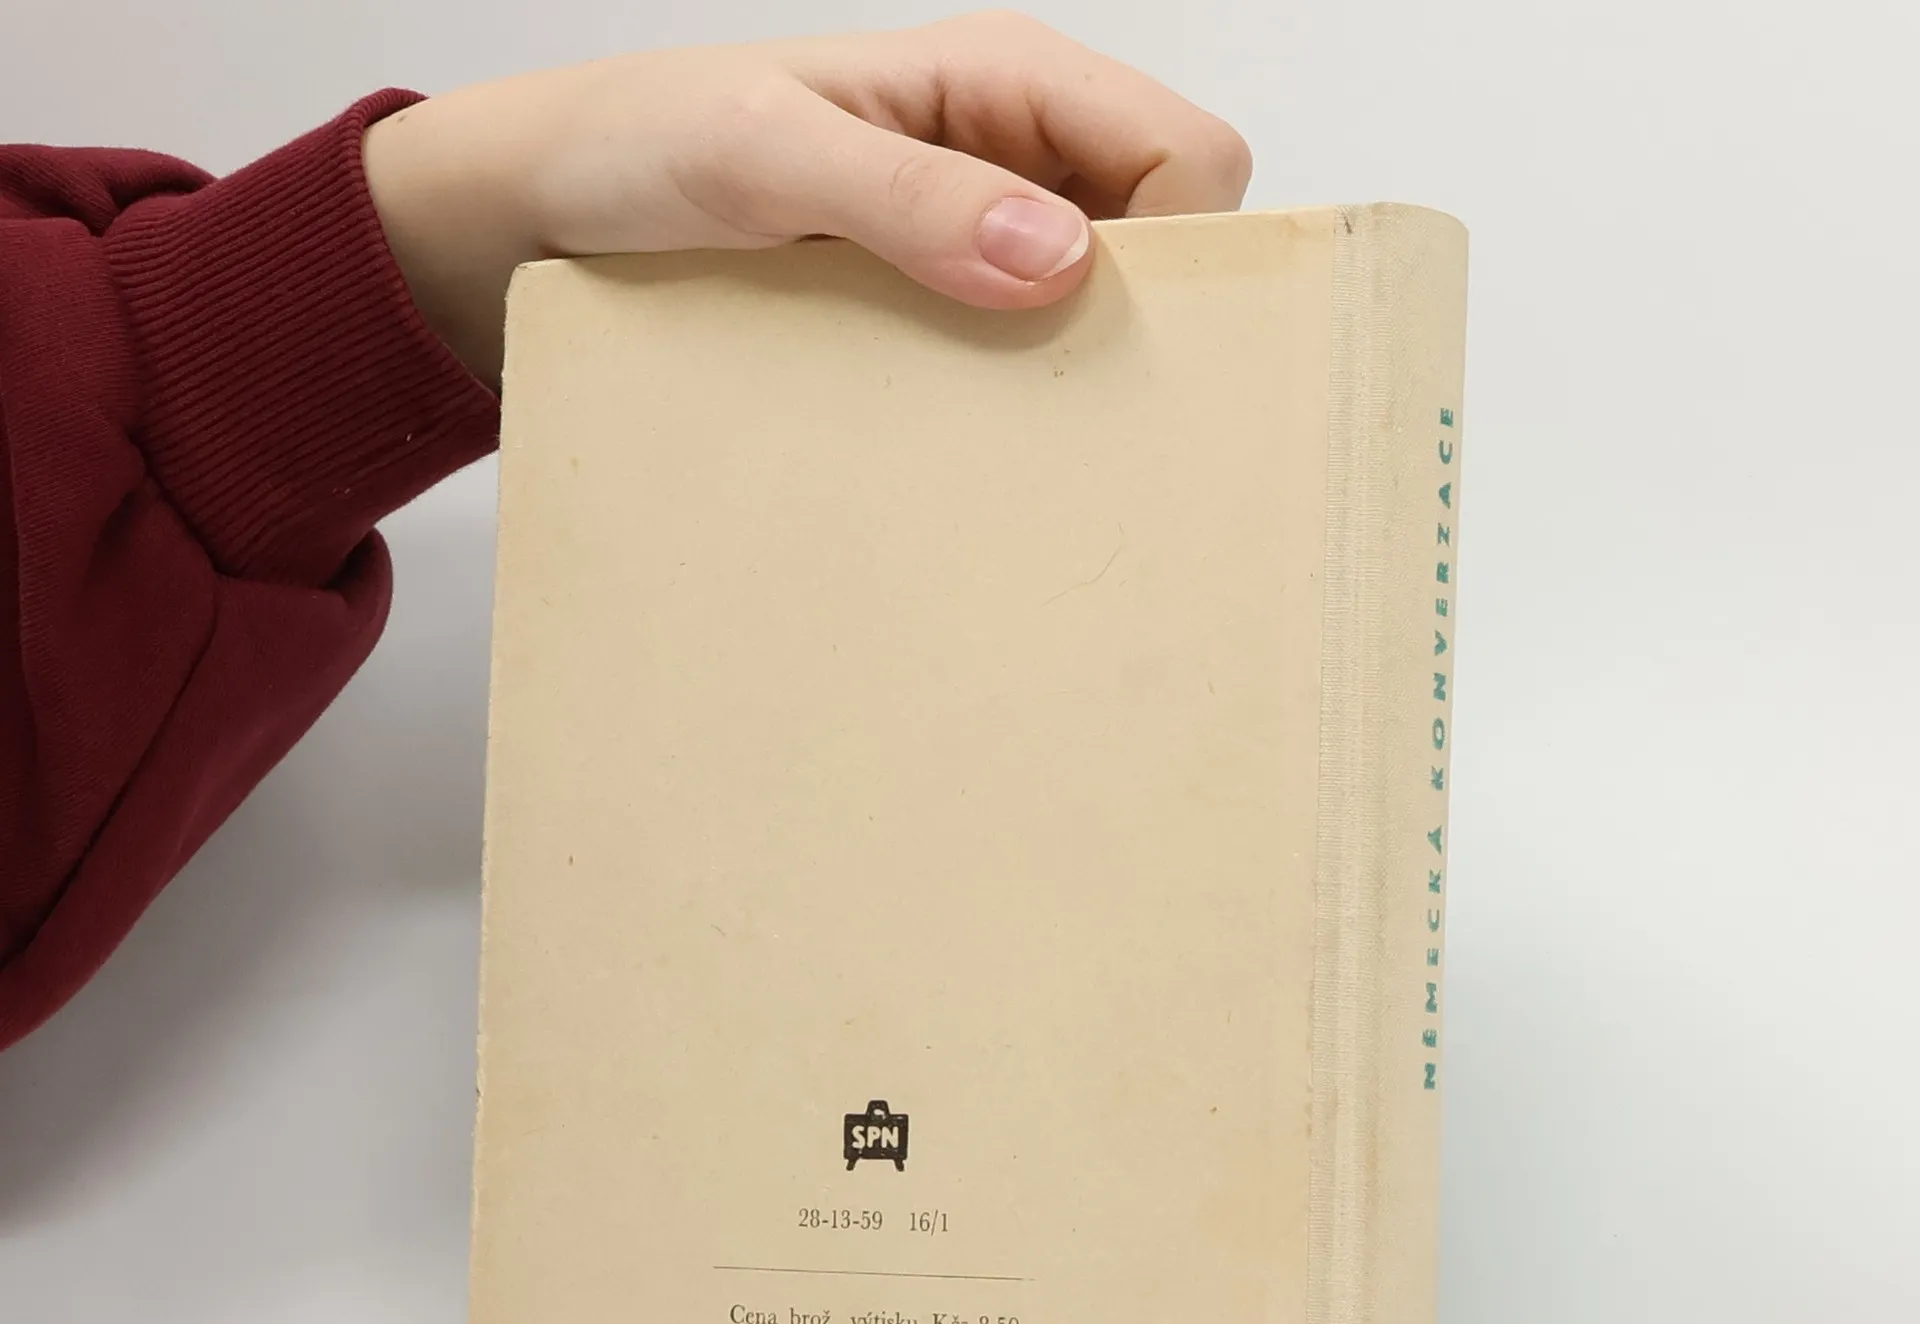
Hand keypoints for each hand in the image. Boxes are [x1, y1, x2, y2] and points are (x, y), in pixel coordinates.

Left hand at [363, 13, 1251, 382]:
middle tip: (1073, 403)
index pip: (1188, 156)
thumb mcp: (764, 155)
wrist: (551, 204)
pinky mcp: (937, 295)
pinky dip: (1018, 387)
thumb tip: (1059, 258)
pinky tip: (969, 429)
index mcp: (1003, 76)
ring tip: (1018, 430)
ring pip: (1102, 301)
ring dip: (1080, 365)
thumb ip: (908, 195)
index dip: (1188, 248)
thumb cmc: (641, 145)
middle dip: (1151, 318)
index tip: (1116, 340)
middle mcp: (1011, 148)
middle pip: (1166, 235)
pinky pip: (1025, 344)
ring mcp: (979, 229)